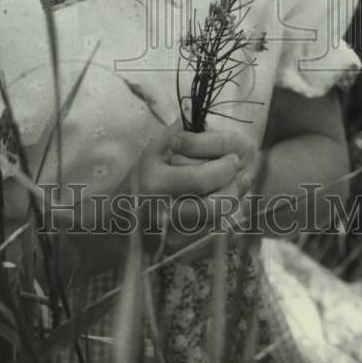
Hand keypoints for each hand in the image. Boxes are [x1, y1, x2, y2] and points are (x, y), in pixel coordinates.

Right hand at [131, 121, 260, 243]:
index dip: (223, 167)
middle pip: (212, 205)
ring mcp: (173, 232)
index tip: (233, 156)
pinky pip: (212, 230)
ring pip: (214, 221)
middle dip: (233, 185)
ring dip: (234, 199)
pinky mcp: (181, 244)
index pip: (200, 179)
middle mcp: (164, 211)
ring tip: (241, 182)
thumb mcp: (153, 149)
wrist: (121, 213)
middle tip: (238, 168)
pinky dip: (227, 213)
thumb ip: (177, 134)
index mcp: (156, 183)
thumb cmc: (142, 175)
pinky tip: (231, 197)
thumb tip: (200, 118)